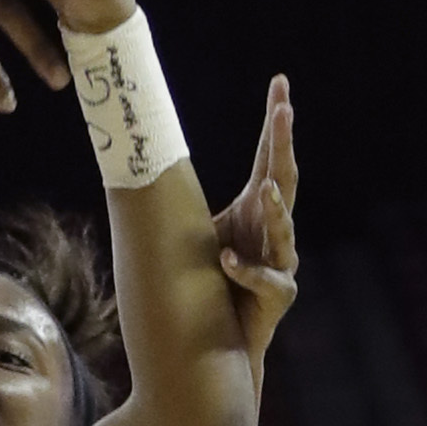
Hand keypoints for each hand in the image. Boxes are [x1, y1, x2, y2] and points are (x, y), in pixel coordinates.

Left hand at [209, 76, 299, 363]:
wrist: (220, 342)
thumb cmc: (212, 281)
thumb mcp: (198, 231)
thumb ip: (185, 199)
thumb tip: (141, 157)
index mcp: (257, 207)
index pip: (269, 156)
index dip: (276, 123)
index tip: (280, 83)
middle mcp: (273, 229)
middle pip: (285, 179)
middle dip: (285, 146)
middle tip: (285, 112)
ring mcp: (280, 262)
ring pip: (284, 231)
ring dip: (276, 211)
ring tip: (266, 192)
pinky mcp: (277, 298)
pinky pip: (266, 280)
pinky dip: (246, 271)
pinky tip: (226, 259)